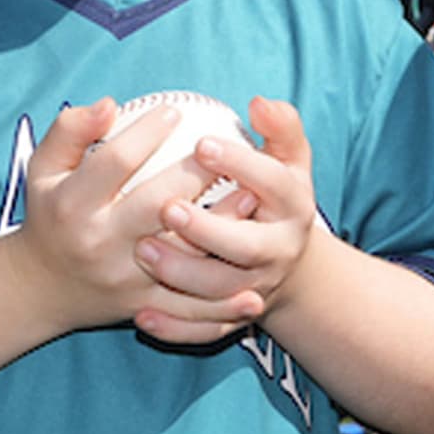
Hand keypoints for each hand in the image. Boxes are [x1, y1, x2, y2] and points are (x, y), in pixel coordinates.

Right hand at [4, 99, 263, 337]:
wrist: (40, 288)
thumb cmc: (51, 215)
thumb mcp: (43, 169)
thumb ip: (70, 130)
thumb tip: (110, 103)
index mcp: (74, 204)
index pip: (115, 161)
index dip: (147, 133)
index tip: (175, 112)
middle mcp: (100, 243)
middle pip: (155, 205)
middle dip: (195, 176)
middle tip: (226, 150)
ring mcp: (124, 278)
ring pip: (182, 257)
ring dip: (220, 231)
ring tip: (253, 199)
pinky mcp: (142, 306)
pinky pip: (188, 307)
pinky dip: (222, 306)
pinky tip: (255, 293)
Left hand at [129, 97, 322, 346]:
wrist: (286, 259)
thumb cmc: (276, 195)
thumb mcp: (289, 158)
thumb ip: (280, 127)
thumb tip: (259, 103)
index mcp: (293, 206)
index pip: (274, 184)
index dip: (241, 164)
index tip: (201, 144)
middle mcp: (280, 250)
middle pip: (248, 247)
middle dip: (208, 230)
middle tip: (166, 207)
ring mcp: (257, 287)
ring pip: (221, 291)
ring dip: (183, 274)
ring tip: (143, 250)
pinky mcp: (234, 318)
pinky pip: (205, 330)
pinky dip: (174, 327)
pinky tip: (140, 317)